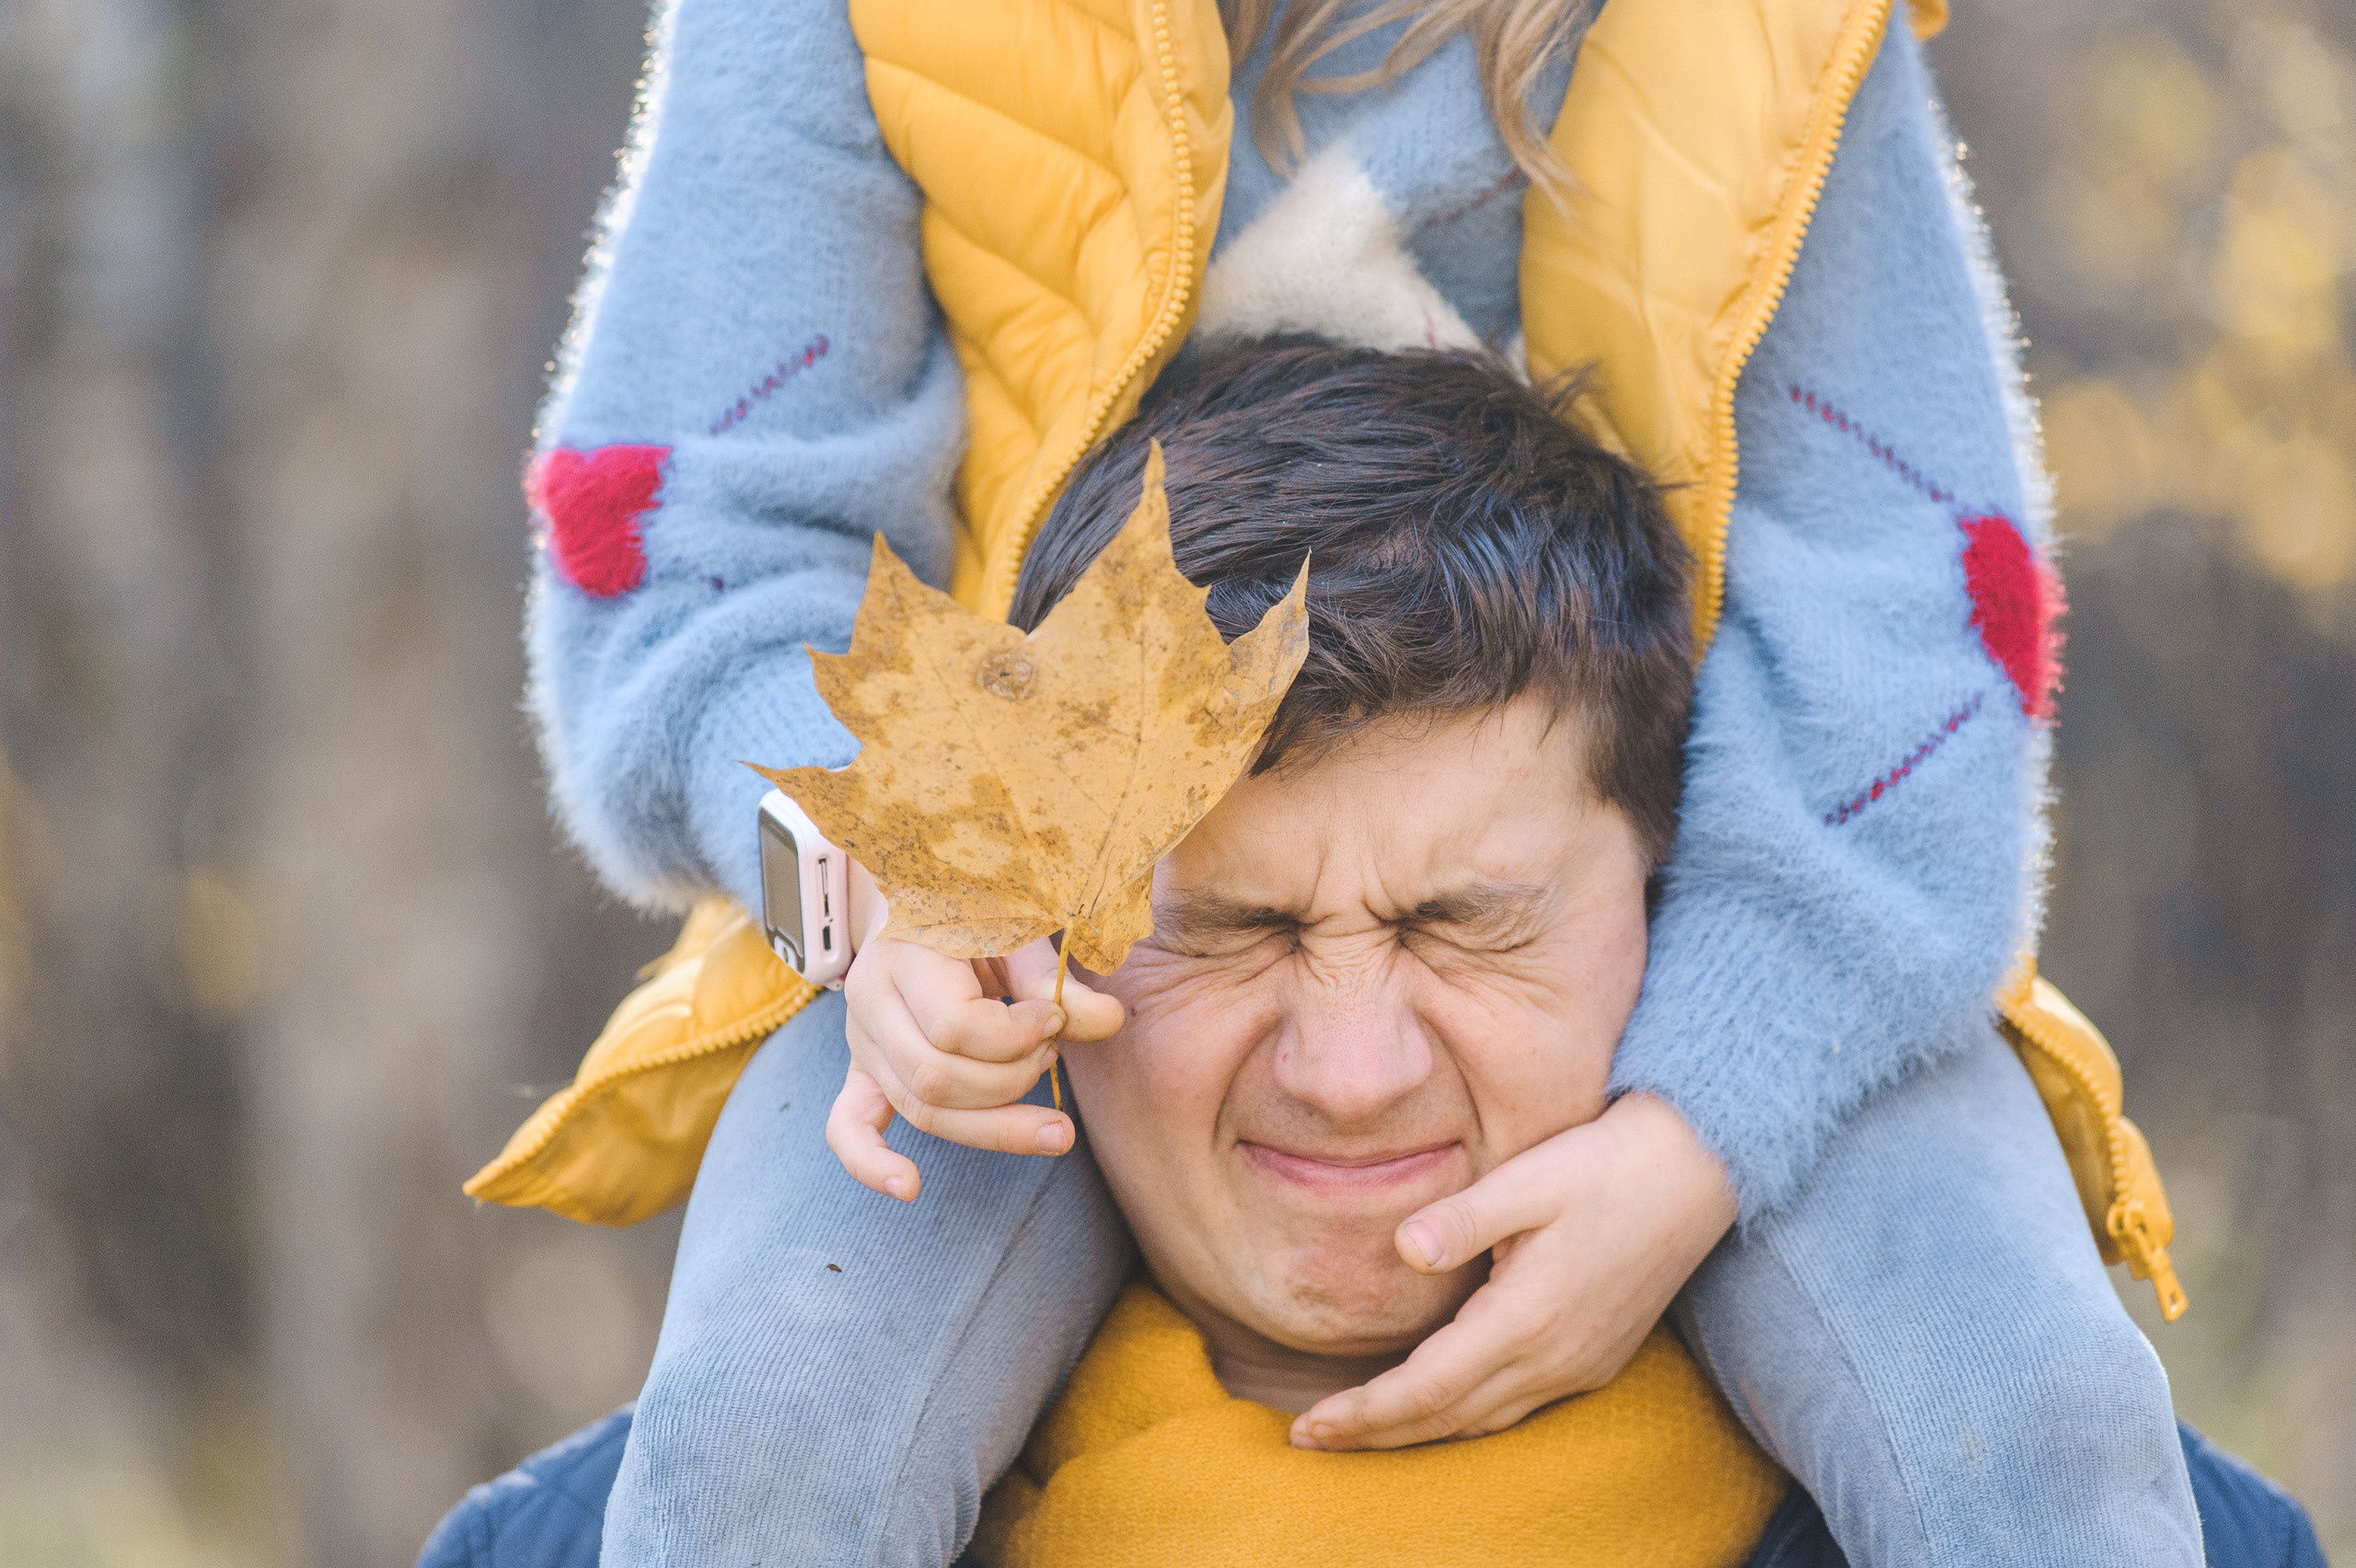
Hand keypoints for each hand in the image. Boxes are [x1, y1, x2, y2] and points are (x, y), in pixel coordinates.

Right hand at [826, 932, 1124, 1201]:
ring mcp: (860, 1043)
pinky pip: (848, 1127)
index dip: (1018, 1036)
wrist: (934, 904)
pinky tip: (911, 1187)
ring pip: (922, 1111)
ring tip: (1050, 1119)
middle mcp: (868, 1002)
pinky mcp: (864, 1074)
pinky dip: (872, 1163)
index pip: (954, 1028)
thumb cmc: (981, 914)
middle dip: (1012, 1081)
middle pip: (936, 1079)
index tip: (1056, 1016)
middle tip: (1050, 1052)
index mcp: (900, 955)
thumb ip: (1055, 978)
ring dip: (995, 1125)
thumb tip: (1107, 1022)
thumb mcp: (1018, 929)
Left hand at [1289, 1093, 1734, 1448]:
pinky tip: (1436, 1405)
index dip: (1365, 1414)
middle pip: (1448, 1418)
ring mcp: (1580, 1364)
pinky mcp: (1595, 1358)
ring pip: (1483, 1420)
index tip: (1311, 1427)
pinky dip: (1465, 1416)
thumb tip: (1402, 1249)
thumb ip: (1462, 1218)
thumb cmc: (1605, 1163)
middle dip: (1376, 1434)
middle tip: (1311, 1440)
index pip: (1427, 1389)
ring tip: (1360, 1430)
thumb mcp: (1529, 1177)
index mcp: (1528, 1317)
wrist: (1699, 1171)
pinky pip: (1517, 1408)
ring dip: (1419, 1432)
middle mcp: (1555, 1357)